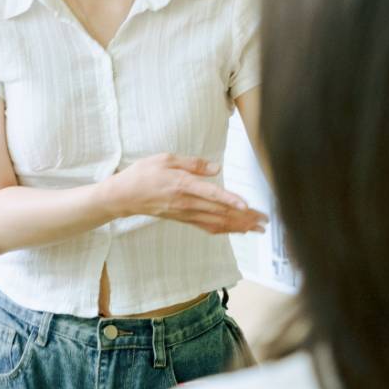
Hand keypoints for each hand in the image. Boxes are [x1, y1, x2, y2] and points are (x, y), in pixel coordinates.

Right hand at [101, 154, 268, 234]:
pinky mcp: (183, 219)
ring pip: (217, 222)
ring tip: (257, 228)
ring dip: (239, 226)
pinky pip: (208, 226)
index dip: (230, 200)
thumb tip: (216, 168)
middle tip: (264, 220)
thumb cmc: (143, 174)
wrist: (124, 196)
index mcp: (183, 184)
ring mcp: (185, 213)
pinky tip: (237, 230)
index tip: (247, 205)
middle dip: (244, 217)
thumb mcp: (165, 158)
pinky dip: (225, 229)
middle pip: (220, 212)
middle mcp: (187, 202)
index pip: (211, 194)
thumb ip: (192, 163)